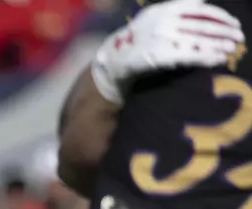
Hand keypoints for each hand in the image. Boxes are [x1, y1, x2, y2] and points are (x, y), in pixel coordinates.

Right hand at [93, 0, 242, 104]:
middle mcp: (165, 21)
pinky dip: (206, 57)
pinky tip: (217, 59)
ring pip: (199, 40)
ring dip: (219, 45)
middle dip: (224, 32)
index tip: (233, 24)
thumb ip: (177, 8)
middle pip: (203, 26)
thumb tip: (201, 2)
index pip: (201, 10)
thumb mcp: (155, 16)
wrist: (114, 58)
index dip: (221, 17)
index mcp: (166, 9)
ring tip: (231, 49)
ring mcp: (162, 38)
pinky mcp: (160, 55)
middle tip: (238, 38)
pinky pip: (189, 56)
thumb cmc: (139, 38)